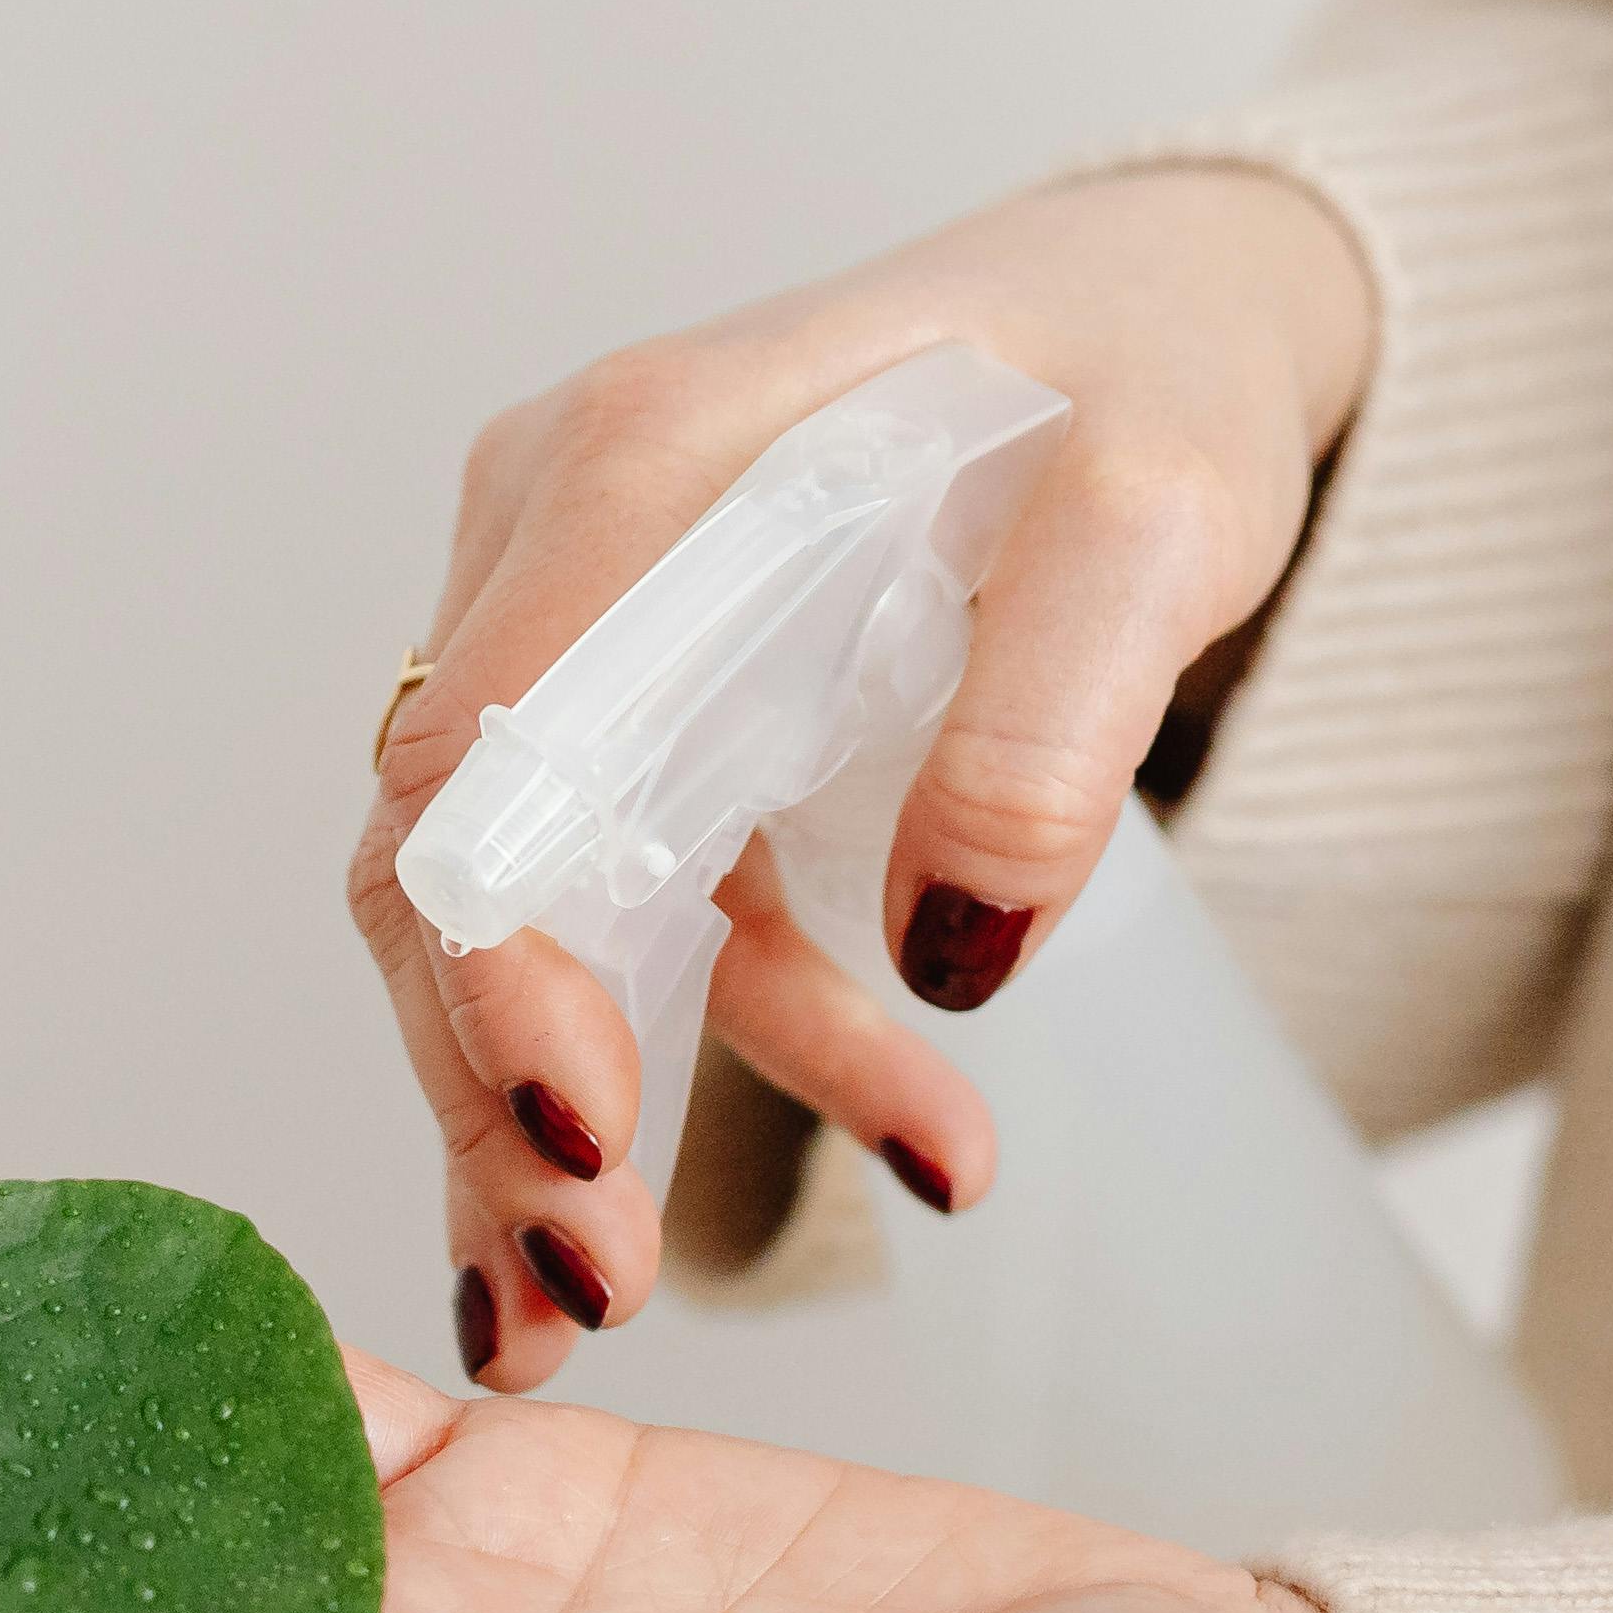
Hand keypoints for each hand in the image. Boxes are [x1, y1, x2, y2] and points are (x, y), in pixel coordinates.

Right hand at [358, 164, 1371, 1389]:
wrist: (1160, 310)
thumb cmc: (1151, 370)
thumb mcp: (1165, 514)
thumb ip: (1057, 708)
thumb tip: (959, 943)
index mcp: (646, 459)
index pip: (487, 739)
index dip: (498, 952)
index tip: (579, 1128)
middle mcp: (563, 536)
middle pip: (447, 849)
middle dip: (495, 1087)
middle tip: (589, 1291)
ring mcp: (586, 625)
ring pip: (508, 910)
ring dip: (568, 1112)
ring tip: (624, 1303)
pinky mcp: (645, 713)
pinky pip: (632, 914)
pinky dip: (694, 1055)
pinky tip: (821, 1173)